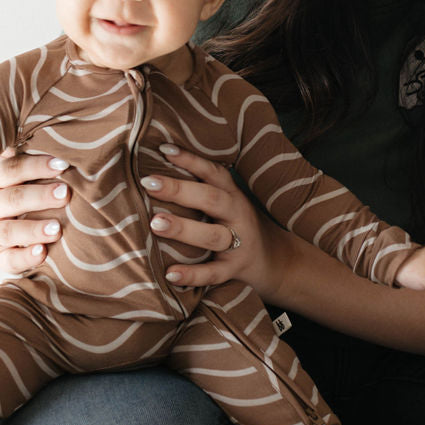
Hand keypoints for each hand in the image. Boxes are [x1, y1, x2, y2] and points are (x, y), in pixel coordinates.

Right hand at [0, 147, 70, 275]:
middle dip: (39, 196)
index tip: (63, 165)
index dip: (35, 166)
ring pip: (8, 230)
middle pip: (11, 198)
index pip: (11, 168)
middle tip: (65, 193)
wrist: (33, 230)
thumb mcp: (37, 173)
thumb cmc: (39, 190)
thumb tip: (70, 133)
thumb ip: (45, 158)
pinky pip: (9, 260)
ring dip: (33, 229)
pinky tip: (43, 253)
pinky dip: (25, 258)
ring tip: (57, 228)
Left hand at [140, 144, 283, 295]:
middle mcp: (238, 215)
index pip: (213, 173)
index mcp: (233, 195)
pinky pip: (213, 273)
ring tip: (156, 223)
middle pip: (211, 199)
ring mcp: (238, 243)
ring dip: (184, 229)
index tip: (164, 150)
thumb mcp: (228, 202)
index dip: (190, 160)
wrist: (276, 260)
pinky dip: (192, 275)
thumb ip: (202, 189)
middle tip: (149, 183)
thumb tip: (156, 170)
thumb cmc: (237, 225)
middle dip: (179, 190)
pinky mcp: (234, 269)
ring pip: (212, 236)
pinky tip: (170, 274)